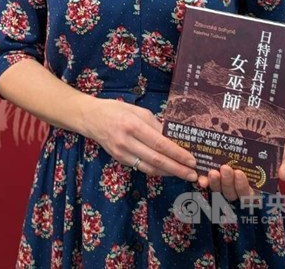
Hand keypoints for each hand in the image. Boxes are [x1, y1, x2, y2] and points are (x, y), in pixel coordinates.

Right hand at [83, 100, 197, 180]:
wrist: (91, 118)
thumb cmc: (116, 110)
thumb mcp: (137, 110)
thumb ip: (155, 124)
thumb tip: (172, 137)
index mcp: (133, 125)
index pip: (160, 143)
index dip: (177, 153)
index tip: (192, 159)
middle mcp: (127, 141)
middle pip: (156, 159)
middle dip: (177, 168)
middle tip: (193, 174)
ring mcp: (122, 153)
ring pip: (150, 168)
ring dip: (169, 173)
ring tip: (184, 174)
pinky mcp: (120, 159)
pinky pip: (142, 168)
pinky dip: (157, 170)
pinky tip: (167, 170)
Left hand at [199, 141, 284, 200]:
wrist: (258, 131)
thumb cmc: (274, 146)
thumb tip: (283, 176)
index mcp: (257, 186)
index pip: (249, 195)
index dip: (243, 188)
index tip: (240, 173)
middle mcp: (240, 185)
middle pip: (232, 194)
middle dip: (228, 184)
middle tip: (226, 168)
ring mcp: (226, 180)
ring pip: (219, 190)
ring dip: (215, 183)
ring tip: (213, 171)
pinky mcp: (214, 171)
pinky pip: (207, 181)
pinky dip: (204, 181)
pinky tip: (200, 177)